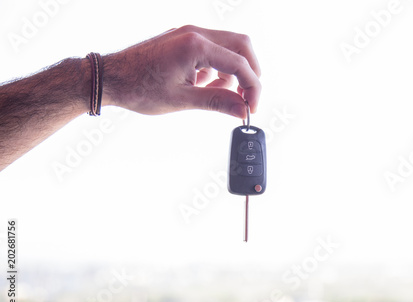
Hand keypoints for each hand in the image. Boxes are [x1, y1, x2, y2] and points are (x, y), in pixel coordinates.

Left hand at [102, 25, 261, 118]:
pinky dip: (218, 67)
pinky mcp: (184, 39)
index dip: (252, 88)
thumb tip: (242, 109)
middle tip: (246, 98)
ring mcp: (189, 33)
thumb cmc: (138, 87)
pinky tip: (206, 84)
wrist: (110, 78)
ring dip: (234, 70)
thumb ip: (217, 102)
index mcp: (195, 45)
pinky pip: (213, 49)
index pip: (240, 63)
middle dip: (250, 73)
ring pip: (229, 45)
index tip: (251, 108)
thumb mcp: (182, 100)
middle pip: (242, 45)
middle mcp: (195, 33)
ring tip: (222, 94)